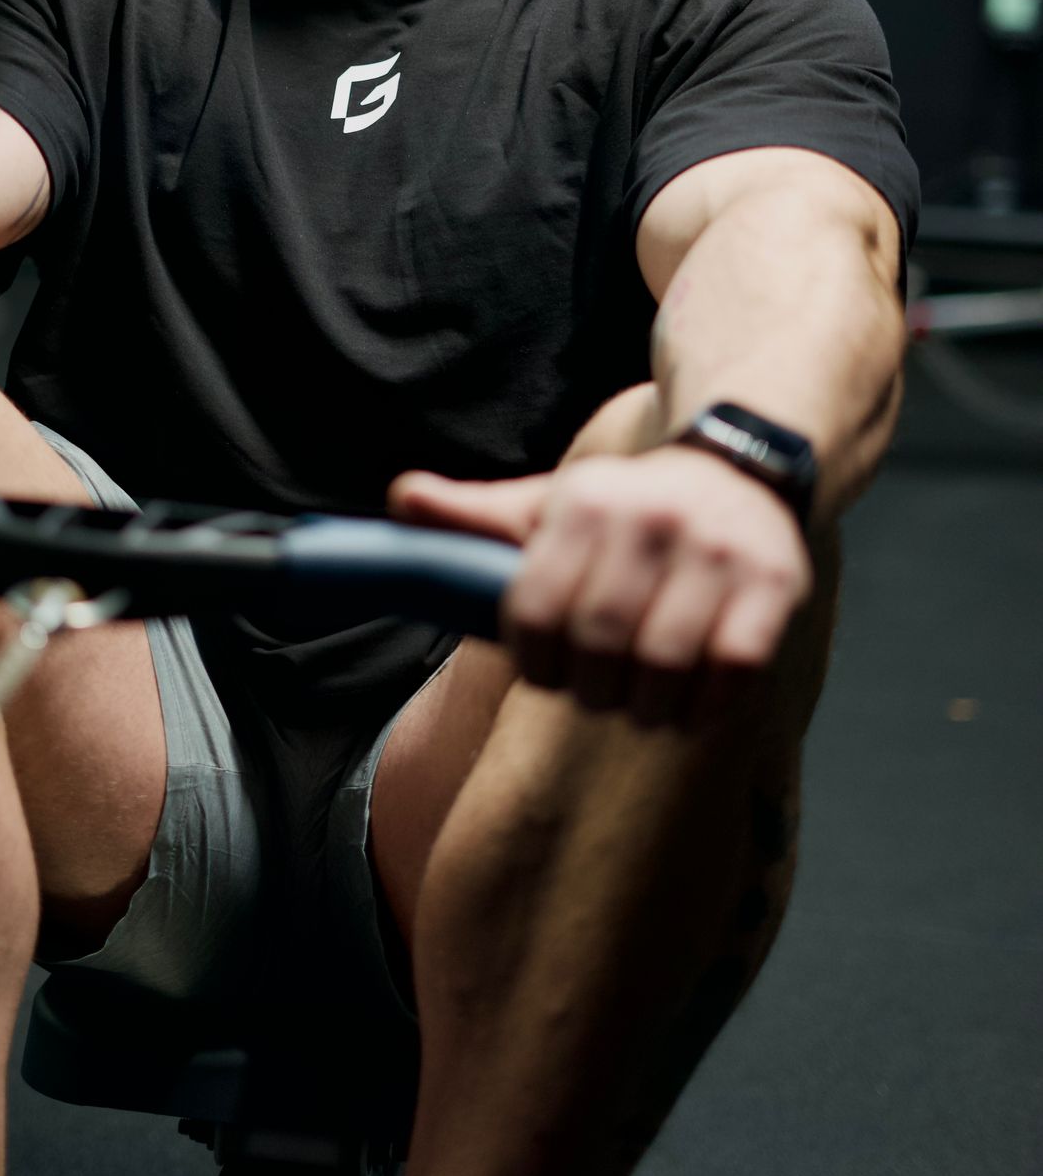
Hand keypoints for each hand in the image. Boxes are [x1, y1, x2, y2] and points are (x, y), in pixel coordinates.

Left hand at [389, 447, 812, 715]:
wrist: (740, 467)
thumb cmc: (625, 509)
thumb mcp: (548, 502)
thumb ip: (473, 514)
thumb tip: (399, 498)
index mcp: (587, 500)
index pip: (534, 609)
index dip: (533, 661)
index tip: (545, 673)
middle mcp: (653, 517)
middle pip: (599, 644)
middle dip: (590, 691)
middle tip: (595, 696)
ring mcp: (719, 550)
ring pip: (665, 665)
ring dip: (645, 708)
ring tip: (639, 706)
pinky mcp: (775, 582)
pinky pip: (734, 670)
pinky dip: (706, 704)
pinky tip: (691, 701)